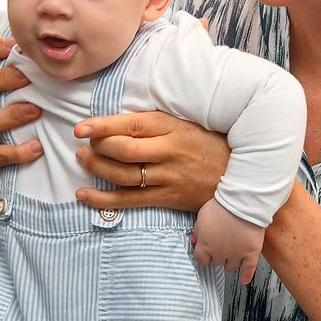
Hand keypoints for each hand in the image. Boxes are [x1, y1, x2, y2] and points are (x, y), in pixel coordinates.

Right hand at [0, 37, 42, 189]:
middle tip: (27, 77)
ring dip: (11, 115)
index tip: (16, 45)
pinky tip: (38, 147)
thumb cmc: (14, 123)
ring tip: (36, 111)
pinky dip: (18, 151)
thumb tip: (49, 48)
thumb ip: (20, 76)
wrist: (7, 169)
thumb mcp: (11, 97)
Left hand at [73, 111, 229, 210]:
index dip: (103, 126)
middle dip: (96, 147)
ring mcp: (168, 177)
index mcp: (173, 127)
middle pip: (123, 150)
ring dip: (96, 168)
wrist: (238, 175)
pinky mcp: (167, 198)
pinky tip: (84, 194)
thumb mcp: (188, 123)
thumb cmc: (210, 143)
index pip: (132, 124)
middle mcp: (169, 151)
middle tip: (82, 143)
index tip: (81, 127)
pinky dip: (102, 199)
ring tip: (81, 159)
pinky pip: (129, 201)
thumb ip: (158, 122)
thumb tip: (120, 119)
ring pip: (122, 175)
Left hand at [192, 197, 264, 284]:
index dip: (204, 255)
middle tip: (222, 248)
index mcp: (206, 245)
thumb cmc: (222, 206)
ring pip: (231, 267)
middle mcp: (220, 253)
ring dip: (230, 262)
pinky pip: (249, 269)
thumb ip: (197, 229)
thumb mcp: (202, 215)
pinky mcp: (251, 253)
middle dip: (218, 255)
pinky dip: (247, 275)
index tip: (207, 252)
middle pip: (217, 262)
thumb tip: (194, 240)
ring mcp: (236, 254)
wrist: (242, 202)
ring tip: (232, 256)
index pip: (201, 259)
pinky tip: (244, 279)